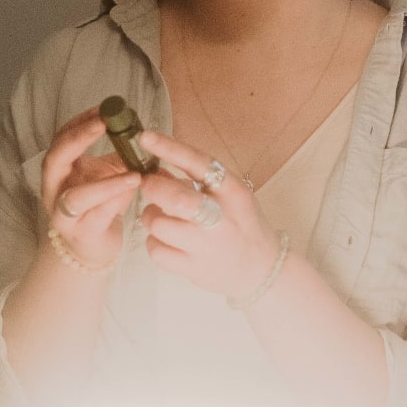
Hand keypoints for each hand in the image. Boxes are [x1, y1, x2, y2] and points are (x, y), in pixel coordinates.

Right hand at [40, 107, 140, 270]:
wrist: (92, 247)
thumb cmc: (98, 206)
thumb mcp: (105, 174)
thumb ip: (118, 154)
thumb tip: (140, 129)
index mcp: (58, 171)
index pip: (60, 139)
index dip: (78, 122)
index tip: (102, 109)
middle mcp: (54, 191)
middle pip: (55, 160)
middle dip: (78, 139)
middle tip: (104, 125)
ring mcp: (64, 215)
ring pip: (77, 197)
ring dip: (106, 183)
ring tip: (134, 174)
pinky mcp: (82, 234)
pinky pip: (97, 217)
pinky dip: (117, 203)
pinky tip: (134, 193)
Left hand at [137, 130, 280, 301]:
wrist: (261, 268)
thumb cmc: (240, 223)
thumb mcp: (232, 195)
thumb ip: (201, 180)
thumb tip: (158, 170)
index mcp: (233, 192)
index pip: (199, 163)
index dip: (169, 148)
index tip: (145, 137)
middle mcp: (221, 218)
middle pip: (175, 197)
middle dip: (152, 187)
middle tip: (148, 185)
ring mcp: (207, 246)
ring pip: (158, 224)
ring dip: (149, 216)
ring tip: (157, 215)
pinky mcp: (194, 269)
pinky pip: (156, 250)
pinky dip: (153, 242)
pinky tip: (164, 239)